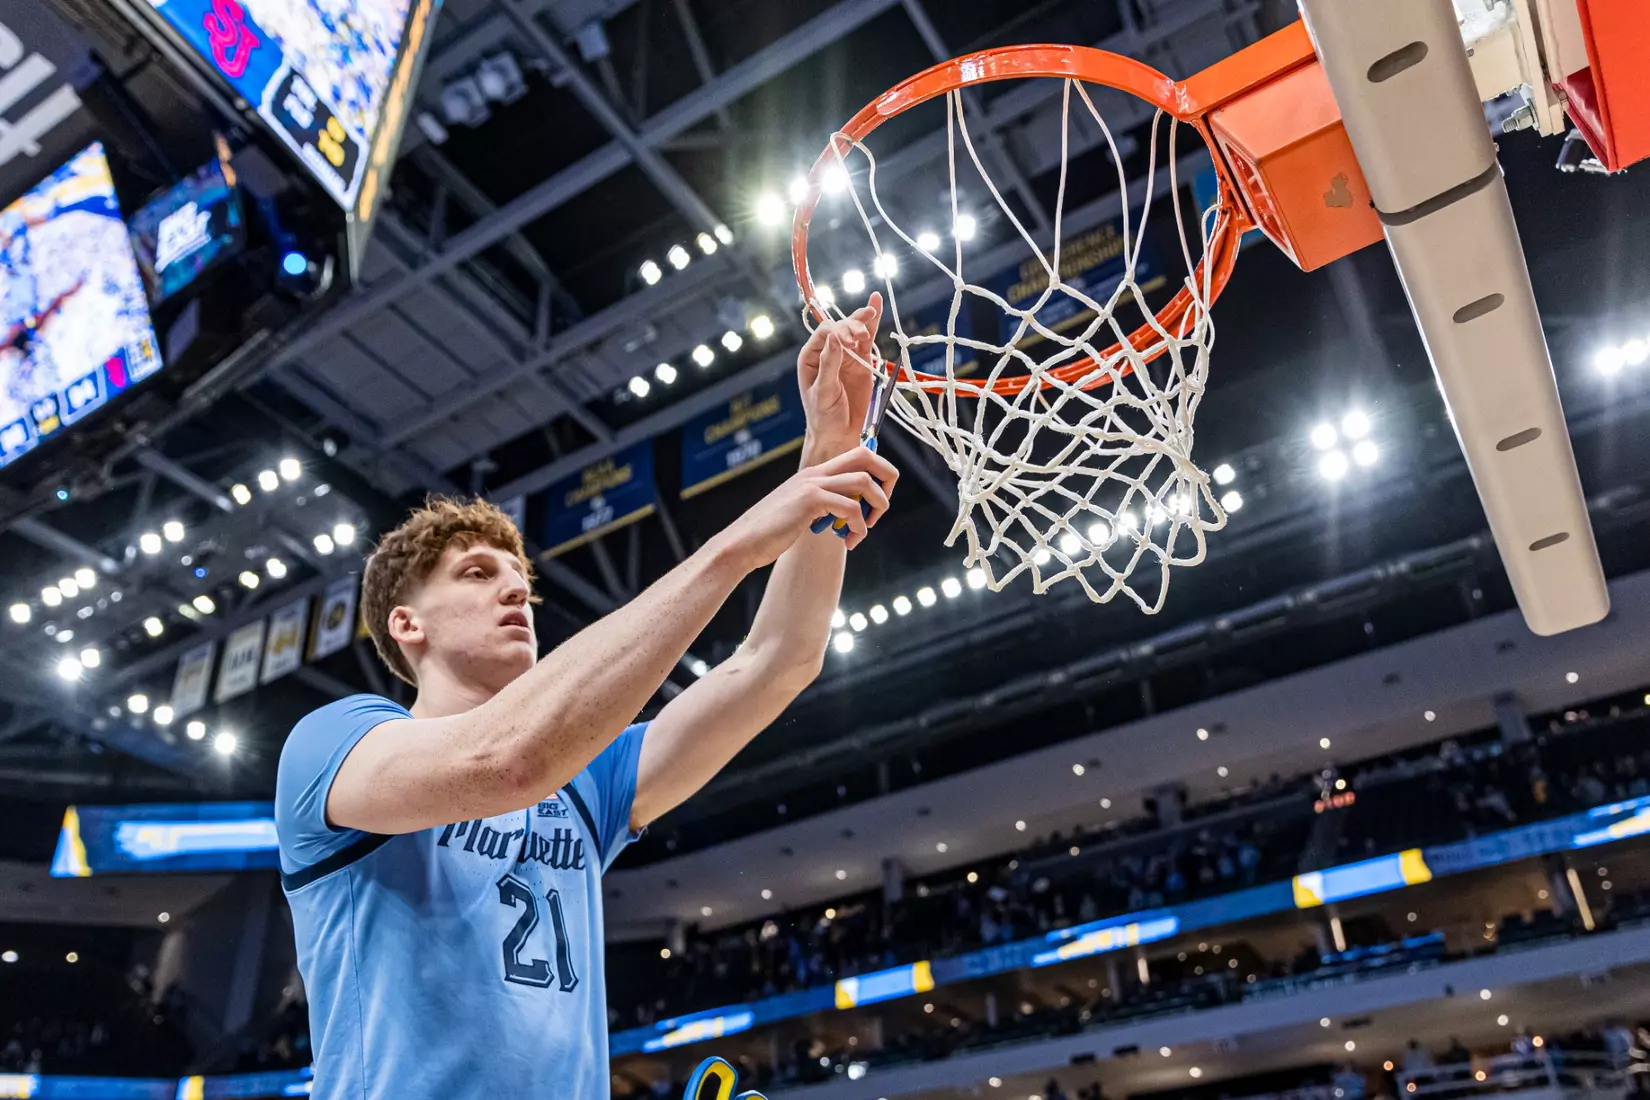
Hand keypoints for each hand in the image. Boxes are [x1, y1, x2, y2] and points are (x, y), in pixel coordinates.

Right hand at [711, 446, 898, 569]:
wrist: (743, 543)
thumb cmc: (771, 532)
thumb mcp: (802, 512)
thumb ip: (824, 505)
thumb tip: (850, 511)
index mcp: (815, 473)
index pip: (859, 454)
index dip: (878, 473)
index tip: (875, 502)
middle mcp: (815, 473)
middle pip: (867, 456)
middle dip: (887, 480)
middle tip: (880, 508)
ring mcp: (812, 484)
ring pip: (864, 481)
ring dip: (876, 507)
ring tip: (864, 530)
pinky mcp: (809, 501)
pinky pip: (850, 506)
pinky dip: (859, 526)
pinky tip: (849, 541)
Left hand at [798, 292, 883, 462]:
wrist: (839, 435)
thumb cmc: (823, 416)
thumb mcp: (823, 391)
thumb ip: (830, 363)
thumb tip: (836, 337)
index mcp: (811, 357)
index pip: (826, 334)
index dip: (838, 332)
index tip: (849, 342)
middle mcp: (828, 352)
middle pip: (841, 328)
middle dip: (851, 328)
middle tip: (860, 337)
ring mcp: (846, 356)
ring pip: (855, 331)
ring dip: (862, 322)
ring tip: (871, 314)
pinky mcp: (862, 362)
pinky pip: (867, 340)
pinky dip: (872, 323)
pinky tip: (876, 304)